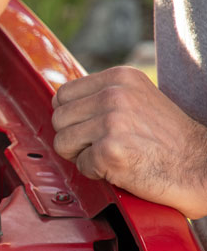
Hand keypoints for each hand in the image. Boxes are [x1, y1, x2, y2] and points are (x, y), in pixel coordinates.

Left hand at [51, 66, 206, 218]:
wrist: (202, 166)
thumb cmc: (170, 139)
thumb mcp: (138, 100)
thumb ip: (103, 97)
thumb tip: (61, 104)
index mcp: (119, 77)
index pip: (63, 94)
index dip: (71, 117)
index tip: (89, 128)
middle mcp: (114, 94)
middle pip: (58, 118)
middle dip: (73, 137)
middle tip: (100, 146)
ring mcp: (111, 121)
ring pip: (62, 142)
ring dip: (81, 155)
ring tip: (110, 155)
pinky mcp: (110, 150)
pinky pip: (80, 165)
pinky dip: (96, 172)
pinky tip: (120, 168)